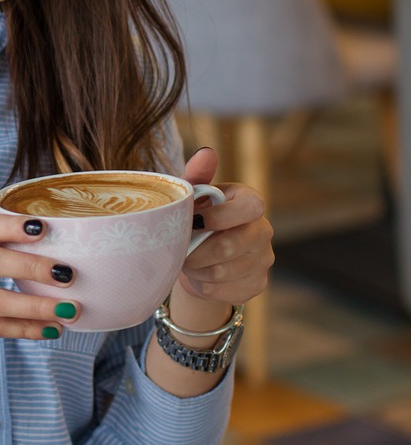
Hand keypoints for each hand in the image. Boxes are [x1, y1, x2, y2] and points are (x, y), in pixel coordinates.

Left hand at [177, 147, 273, 306]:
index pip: (250, 207)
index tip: (194, 222)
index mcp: (250, 201)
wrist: (198, 256)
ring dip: (196, 270)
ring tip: (187, 262)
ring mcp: (264, 259)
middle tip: (179, 251)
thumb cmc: (195, 218)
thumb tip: (206, 153)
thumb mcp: (192, 196)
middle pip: (230, 247)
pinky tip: (199, 276)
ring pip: (224, 272)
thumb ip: (196, 175)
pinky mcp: (257, 285)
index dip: (219, 217)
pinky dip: (204, 287)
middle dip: (196, 252)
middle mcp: (264, 229)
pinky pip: (225, 292)